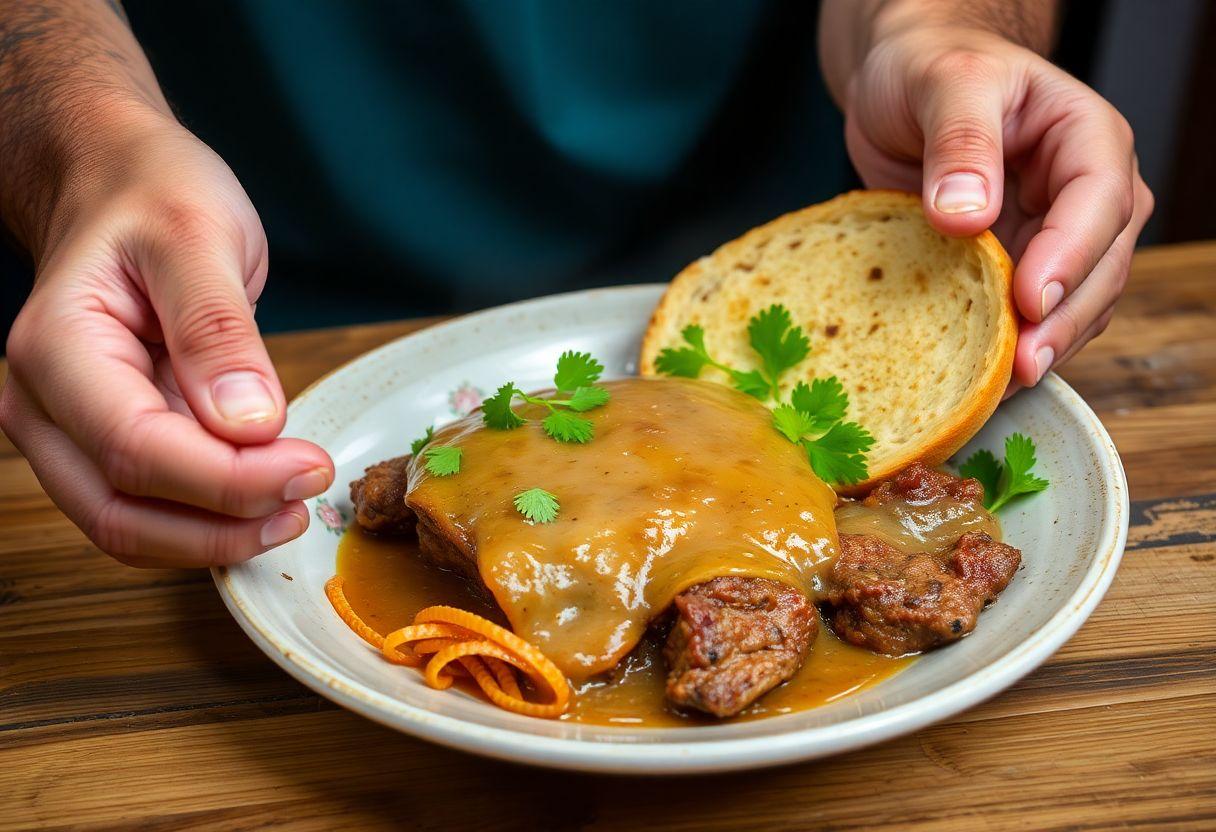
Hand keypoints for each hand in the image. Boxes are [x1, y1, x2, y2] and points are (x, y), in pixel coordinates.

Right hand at [0, 106, 332, 567]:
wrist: (117, 180)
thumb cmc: (152, 193)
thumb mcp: (199, 237)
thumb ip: (219, 331)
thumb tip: (250, 425)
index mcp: (56, 347)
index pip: (134, 449)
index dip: (227, 480)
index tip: (308, 468)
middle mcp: (43, 402)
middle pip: (119, 510)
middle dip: (221, 525)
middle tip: (309, 498)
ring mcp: (68, 429)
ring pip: (128, 525)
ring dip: (214, 537)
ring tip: (295, 508)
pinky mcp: (105, 439)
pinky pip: (148, 505)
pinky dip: (206, 520)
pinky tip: (266, 499)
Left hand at [841, 25, 1152, 390]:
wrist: (904, 80)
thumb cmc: (931, 67)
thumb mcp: (946, 84)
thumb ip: (961, 143)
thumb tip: (966, 215)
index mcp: (1085, 138)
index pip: (1098, 203)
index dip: (1070, 257)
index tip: (1030, 301)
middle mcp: (1083, 193)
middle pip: (1100, 266)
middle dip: (1064, 320)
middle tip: (1020, 367)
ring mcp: (1053, 235)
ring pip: (1074, 302)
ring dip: (1043, 346)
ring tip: (999, 388)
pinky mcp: (1016, 265)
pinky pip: (1029, 315)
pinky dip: (1011, 346)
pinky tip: (981, 379)